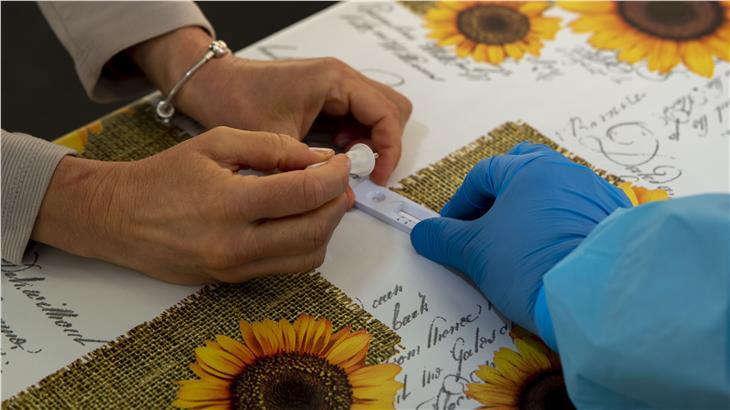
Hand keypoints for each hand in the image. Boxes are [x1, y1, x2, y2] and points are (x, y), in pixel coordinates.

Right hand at [32, 127, 352, 284]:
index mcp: (228, 204)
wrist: (118, 217)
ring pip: (308, 257)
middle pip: (314, 231)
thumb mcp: (217, 143)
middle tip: (341, 182)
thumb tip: (320, 159)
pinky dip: (306, 245)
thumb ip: (274, 147)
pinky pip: (287, 268)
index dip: (334, 176)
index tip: (343, 163)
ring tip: (324, 201)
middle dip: (338, 203)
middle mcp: (234, 245)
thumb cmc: (163, 175)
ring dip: (327, 228)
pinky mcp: (233, 281)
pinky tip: (301, 221)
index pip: (304, 194)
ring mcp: (234, 269)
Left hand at [129, 27, 411, 184]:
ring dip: (371, 141)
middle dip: (385, 144)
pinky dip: (356, 139)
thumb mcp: (275, 139)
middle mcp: (340, 78)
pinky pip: (358, 117)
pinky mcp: (327, 97)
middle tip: (365, 172)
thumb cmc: (236, 100)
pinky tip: (333, 158)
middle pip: (393, 108)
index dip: (388, 149)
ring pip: (379, 113)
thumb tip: (338, 188)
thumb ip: (310, 165)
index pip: (386, 114)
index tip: (375, 177)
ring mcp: (335, 86)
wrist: (212, 84)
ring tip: (346, 166)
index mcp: (334, 80)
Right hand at [410, 142, 630, 334]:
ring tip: (519, 240)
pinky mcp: (615, 218)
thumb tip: (422, 233)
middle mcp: (563, 171)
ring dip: (530, 207)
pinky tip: (553, 250)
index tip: (451, 231)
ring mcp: (594, 192)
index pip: (481, 176)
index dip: (460, 204)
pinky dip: (559, 223)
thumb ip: (444, 239)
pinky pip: (579, 209)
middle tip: (486, 224)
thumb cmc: (529, 263)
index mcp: (527, 170)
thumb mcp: (475, 253)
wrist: (599, 296)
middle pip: (521, 169)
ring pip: (552, 188)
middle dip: (498, 193)